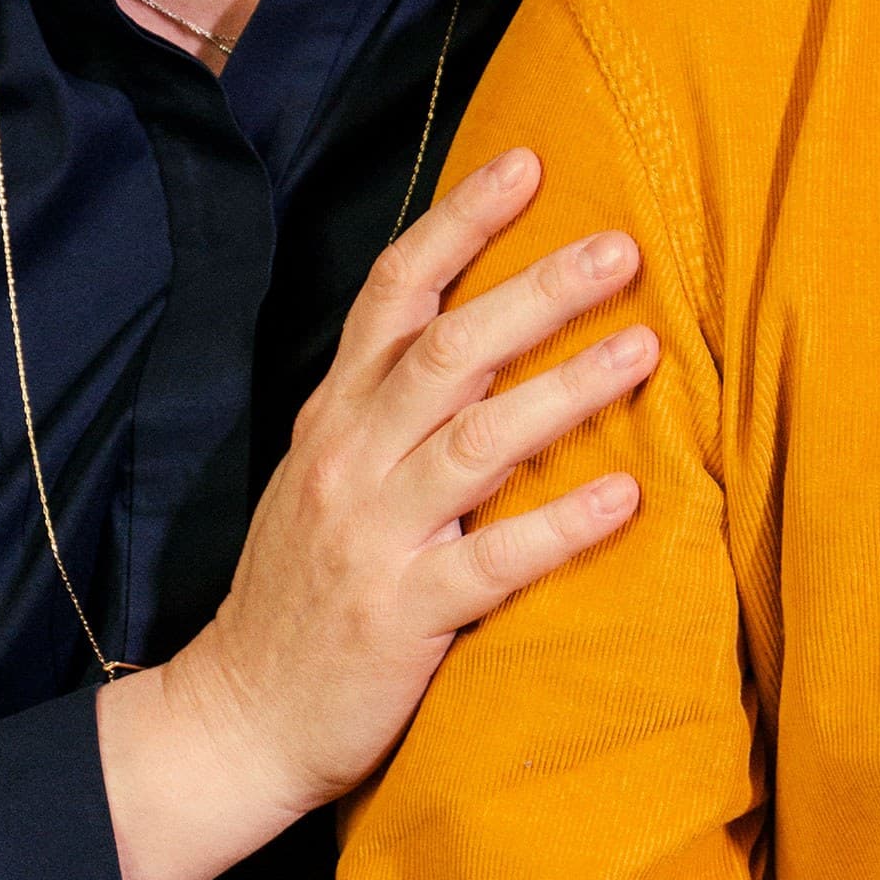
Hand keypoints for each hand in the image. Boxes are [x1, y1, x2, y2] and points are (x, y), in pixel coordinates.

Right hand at [95, 146, 655, 879]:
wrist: (236, 717)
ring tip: (643, 346)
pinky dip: (558, 526)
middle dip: (537, 290)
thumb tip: (489, 314)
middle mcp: (350, 458)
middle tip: (620, 245)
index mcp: (335, 412)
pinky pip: (491, 562)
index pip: (393, 291)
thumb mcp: (327, 465)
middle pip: (450, 350)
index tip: (526, 162)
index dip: (459, 222)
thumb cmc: (304, 579)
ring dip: (567, 389)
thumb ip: (390, 396)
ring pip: (478, 442)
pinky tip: (623, 496)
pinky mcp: (402, 616)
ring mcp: (373, 536)